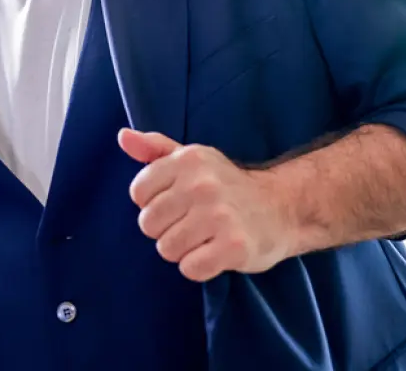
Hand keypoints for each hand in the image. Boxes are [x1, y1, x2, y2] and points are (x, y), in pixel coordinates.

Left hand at [119, 128, 292, 281]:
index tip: (177, 202)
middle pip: (148, 224)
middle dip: (166, 230)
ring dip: (183, 250)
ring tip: (205, 238)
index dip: (153, 203)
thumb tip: (123, 136)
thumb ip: (155, 149)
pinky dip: (199, 267)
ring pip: (167, 249)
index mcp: (188, 159)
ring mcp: (219, 215)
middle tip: (193, 223)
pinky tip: (215, 253)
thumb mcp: (192, 158)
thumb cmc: (226, 185)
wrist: (282, 207)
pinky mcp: (234, 246)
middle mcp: (202, 184)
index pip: (138, 193)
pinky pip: (190, 268)